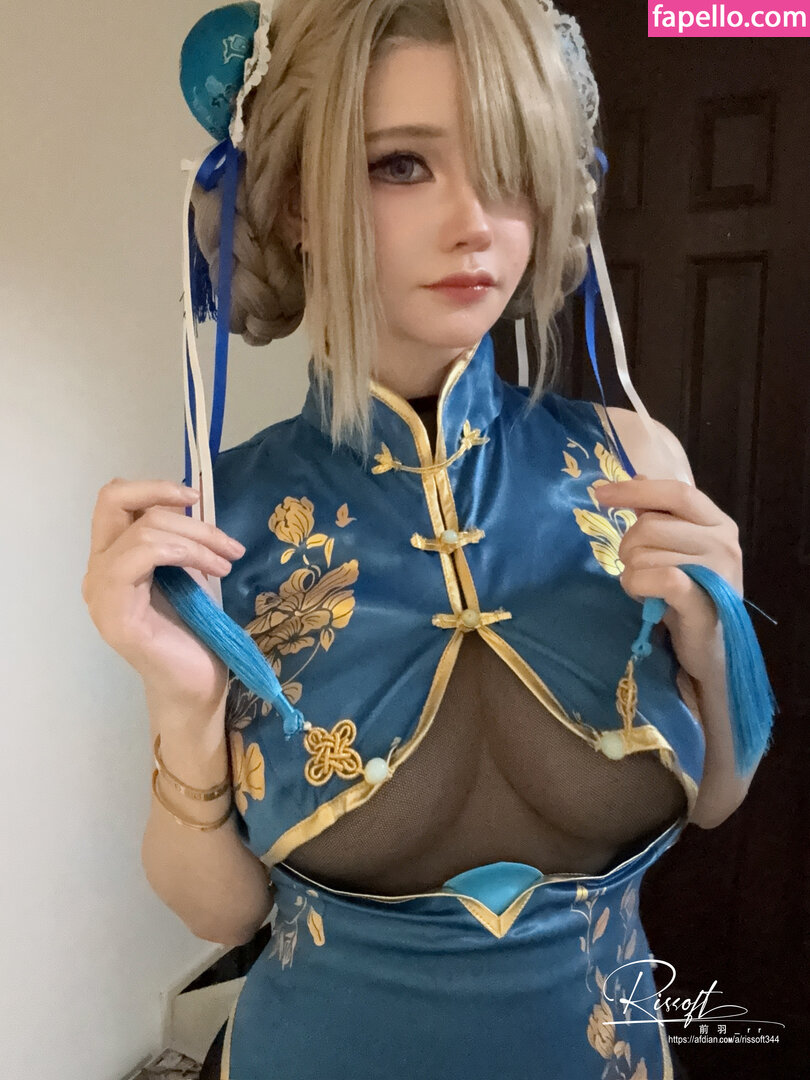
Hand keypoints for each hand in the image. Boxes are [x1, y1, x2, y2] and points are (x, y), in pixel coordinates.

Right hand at [82, 478, 245, 717]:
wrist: (198, 684)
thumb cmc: (195, 630)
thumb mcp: (186, 571)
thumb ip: (174, 539)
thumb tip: (186, 502)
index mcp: (111, 559)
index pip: (113, 500)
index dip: (151, 487)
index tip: (193, 497)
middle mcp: (96, 572)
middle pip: (116, 502)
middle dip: (177, 507)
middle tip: (224, 540)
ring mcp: (101, 592)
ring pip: (143, 530)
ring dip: (196, 538)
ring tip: (228, 560)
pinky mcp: (116, 612)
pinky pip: (142, 557)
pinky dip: (185, 552)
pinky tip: (214, 570)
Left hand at [594, 475, 742, 683]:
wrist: (709, 646)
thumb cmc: (688, 594)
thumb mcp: (675, 548)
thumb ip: (660, 514)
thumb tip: (637, 477)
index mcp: (718, 522)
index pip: (675, 492)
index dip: (634, 490)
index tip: (599, 493)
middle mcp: (724, 542)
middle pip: (651, 525)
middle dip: (629, 547)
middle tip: (636, 567)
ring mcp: (717, 572)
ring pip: (645, 554)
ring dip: (632, 573)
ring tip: (647, 587)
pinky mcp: (702, 600)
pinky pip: (655, 578)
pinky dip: (638, 586)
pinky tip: (645, 597)